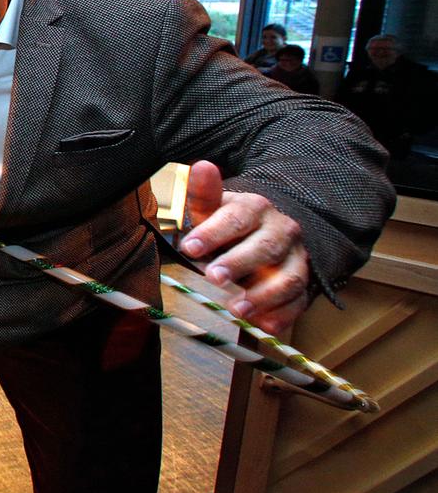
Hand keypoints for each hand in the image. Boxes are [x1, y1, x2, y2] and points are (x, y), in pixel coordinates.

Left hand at [180, 160, 309, 332]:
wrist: (263, 236)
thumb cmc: (229, 225)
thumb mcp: (212, 209)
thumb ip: (203, 194)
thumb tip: (202, 166)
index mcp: (256, 208)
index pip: (237, 217)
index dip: (213, 232)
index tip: (188, 247)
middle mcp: (282, 231)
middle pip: (265, 247)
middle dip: (239, 263)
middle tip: (213, 277)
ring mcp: (297, 259)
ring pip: (289, 277)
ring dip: (265, 296)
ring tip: (237, 310)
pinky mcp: (304, 285)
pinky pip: (299, 302)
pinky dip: (283, 316)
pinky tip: (264, 326)